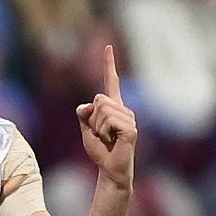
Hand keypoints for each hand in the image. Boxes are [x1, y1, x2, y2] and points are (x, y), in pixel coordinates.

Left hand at [76, 45, 136, 188]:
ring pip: (102, 110)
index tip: (108, 46)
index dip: (108, 64)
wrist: (109, 168)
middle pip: (98, 98)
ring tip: (107, 138)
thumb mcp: (85, 129)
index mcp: (113, 107)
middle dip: (92, 118)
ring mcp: (129, 118)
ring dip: (97, 127)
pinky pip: (108, 121)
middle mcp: (124, 109)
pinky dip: (102, 132)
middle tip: (100, 133)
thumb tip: (87, 105)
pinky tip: (112, 141)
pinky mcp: (131, 129)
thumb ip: (83, 114)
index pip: (111, 81)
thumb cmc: (99, 149)